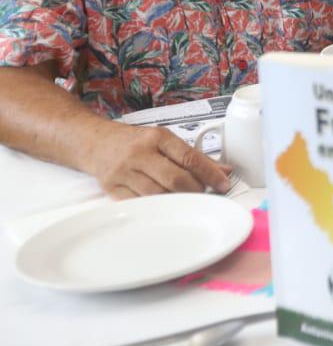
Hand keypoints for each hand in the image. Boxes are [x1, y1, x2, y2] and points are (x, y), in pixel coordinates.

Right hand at [87, 122, 231, 199]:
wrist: (96, 142)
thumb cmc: (136, 142)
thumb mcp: (165, 141)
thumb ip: (195, 156)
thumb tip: (225, 171)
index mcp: (158, 137)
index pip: (189, 158)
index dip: (210, 174)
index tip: (223, 184)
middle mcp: (140, 153)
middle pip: (174, 179)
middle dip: (195, 190)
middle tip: (203, 194)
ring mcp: (124, 171)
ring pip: (157, 194)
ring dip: (177, 201)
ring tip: (185, 201)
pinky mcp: (111, 188)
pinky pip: (138, 204)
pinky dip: (155, 207)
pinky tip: (164, 207)